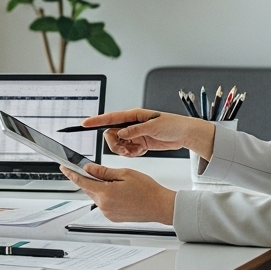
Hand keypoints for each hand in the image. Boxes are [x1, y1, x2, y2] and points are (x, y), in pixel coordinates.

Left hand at [61, 164, 175, 224]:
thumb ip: (103, 171)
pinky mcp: (113, 218)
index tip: (64, 168)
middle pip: (89, 189)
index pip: (82, 181)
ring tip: (116, 182)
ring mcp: (108, 213)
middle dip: (89, 179)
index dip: (71, 173)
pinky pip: (104, 204)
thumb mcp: (124, 173)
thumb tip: (89, 168)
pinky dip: (106, 196)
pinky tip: (119, 191)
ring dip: (99, 188)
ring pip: (96, 196)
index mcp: (105, 193)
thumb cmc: (147, 190)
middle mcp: (104, 206)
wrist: (160, 206)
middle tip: (97, 170)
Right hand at [85, 109, 212, 158]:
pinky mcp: (140, 143)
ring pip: (119, 144)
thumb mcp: (154, 126)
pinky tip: (142, 151)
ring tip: (137, 150)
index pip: (111, 117)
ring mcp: (135, 134)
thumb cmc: (173, 125)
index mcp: (133, 115)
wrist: (185, 134)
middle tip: (126, 149)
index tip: (85, 123)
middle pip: (112, 134)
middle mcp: (132, 124)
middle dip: (116, 144)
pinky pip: (128, 150)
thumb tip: (121, 133)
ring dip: (125, 150)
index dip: (97, 120)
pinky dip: (133, 153)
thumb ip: (135, 130)